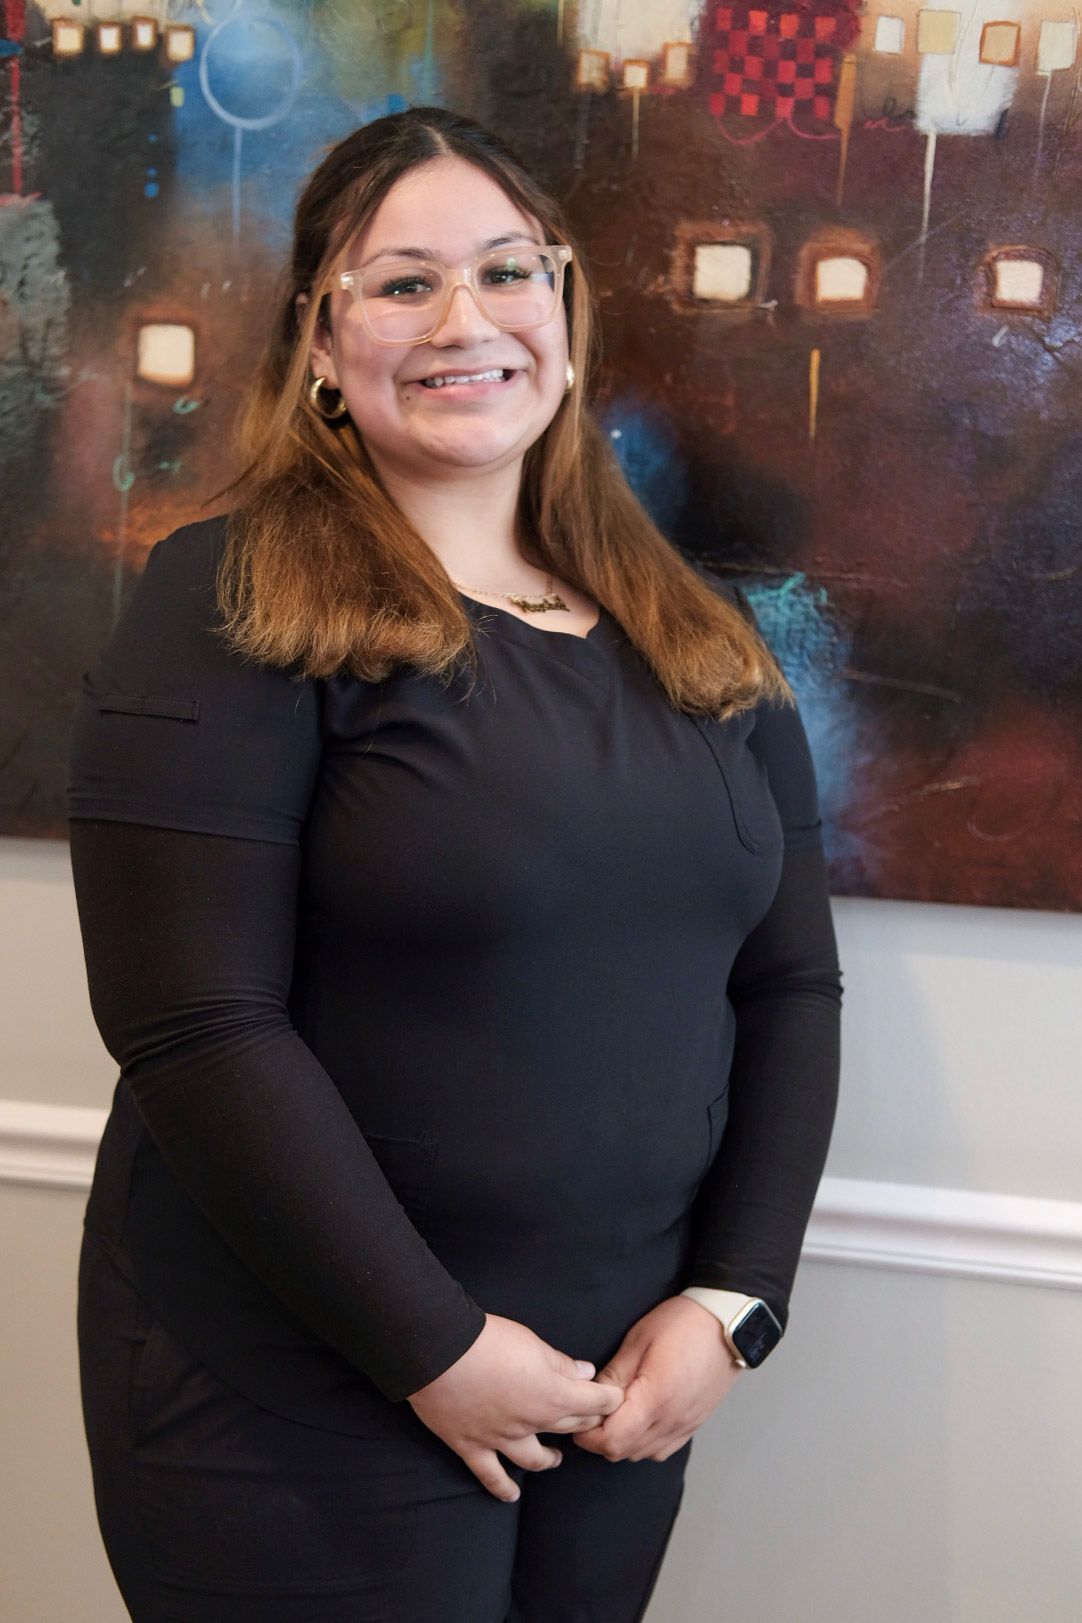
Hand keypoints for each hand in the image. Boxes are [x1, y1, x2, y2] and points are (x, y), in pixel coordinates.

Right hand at [407, 1313, 626, 1502]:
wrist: (439, 1353)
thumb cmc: (488, 1340)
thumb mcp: (532, 1342)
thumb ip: (560, 1363)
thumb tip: (584, 1373)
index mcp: (553, 1395)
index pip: (595, 1402)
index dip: (609, 1399)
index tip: (614, 1396)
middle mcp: (532, 1423)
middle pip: (569, 1428)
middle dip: (586, 1422)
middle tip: (590, 1418)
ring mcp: (502, 1439)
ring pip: (536, 1459)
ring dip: (551, 1459)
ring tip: (556, 1457)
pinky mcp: (473, 1447)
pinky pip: (492, 1475)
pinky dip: (503, 1488)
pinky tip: (512, 1495)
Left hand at [571, 1296, 744, 1462]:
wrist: (727, 1324)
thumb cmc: (682, 1324)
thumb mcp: (639, 1340)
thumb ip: (614, 1374)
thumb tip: (592, 1396)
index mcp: (655, 1400)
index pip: (612, 1441)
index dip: (588, 1436)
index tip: (579, 1418)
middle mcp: (671, 1422)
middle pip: (624, 1452)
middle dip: (601, 1440)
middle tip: (592, 1413)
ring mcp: (685, 1426)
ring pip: (642, 1454)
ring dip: (623, 1442)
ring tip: (615, 1414)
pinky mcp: (694, 1425)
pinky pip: (662, 1449)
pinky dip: (644, 1443)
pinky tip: (639, 1419)